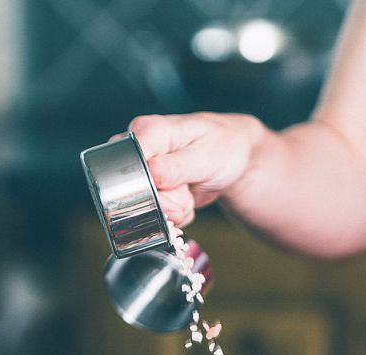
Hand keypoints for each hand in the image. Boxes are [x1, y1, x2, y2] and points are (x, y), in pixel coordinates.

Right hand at [117, 112, 262, 226]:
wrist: (235, 157)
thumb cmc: (223, 146)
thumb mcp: (205, 156)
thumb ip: (177, 166)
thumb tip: (151, 172)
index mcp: (148, 131)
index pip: (130, 166)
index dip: (149, 187)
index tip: (176, 189)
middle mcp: (140, 149)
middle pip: (136, 192)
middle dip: (167, 202)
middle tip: (187, 193)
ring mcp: (144, 170)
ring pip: (147, 207)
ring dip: (174, 209)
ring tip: (189, 192)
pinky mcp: (150, 187)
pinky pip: (157, 213)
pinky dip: (175, 213)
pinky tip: (186, 199)